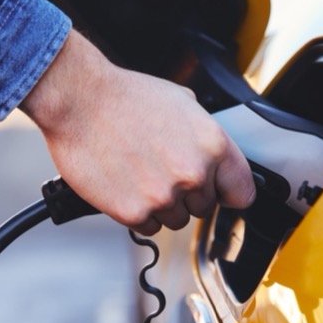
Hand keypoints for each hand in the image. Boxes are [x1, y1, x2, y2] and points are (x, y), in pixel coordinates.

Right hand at [21, 31, 255, 234]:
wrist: (79, 100)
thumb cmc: (124, 96)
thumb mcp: (181, 101)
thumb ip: (203, 134)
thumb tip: (211, 154)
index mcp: (212, 145)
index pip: (242, 192)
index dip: (227, 192)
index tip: (219, 193)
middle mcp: (193, 173)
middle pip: (204, 207)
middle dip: (186, 193)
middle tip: (160, 170)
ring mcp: (164, 197)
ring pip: (175, 220)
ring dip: (160, 205)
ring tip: (138, 173)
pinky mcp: (133, 213)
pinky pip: (147, 226)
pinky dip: (136, 213)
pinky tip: (124, 184)